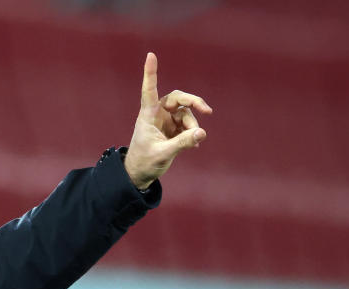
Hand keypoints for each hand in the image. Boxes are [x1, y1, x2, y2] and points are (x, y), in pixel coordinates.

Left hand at [123, 52, 211, 189]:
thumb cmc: (145, 162)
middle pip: (179, 98)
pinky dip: (193, 134)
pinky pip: (188, 125)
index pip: (149, 90)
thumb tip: (203, 133)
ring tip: (193, 142)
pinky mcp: (173, 129)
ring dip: (193, 126)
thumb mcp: (163, 154)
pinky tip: (194, 144)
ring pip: (186, 114)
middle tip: (207, 111)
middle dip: (194, 102)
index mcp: (148, 115)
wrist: (141, 174)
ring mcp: (166, 121)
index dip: (150, 73)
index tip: (150, 55)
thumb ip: (182, 143)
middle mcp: (157, 114)